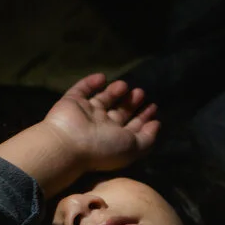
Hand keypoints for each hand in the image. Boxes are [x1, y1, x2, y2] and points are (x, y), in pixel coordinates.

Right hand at [41, 73, 160, 171]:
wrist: (67, 144)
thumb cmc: (103, 147)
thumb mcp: (133, 147)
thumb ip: (147, 137)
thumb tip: (157, 124)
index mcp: (116, 139)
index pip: (133, 127)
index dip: (144, 117)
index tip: (154, 106)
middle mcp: (101, 127)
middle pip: (119, 113)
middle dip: (131, 103)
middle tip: (141, 92)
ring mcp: (86, 114)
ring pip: (103, 100)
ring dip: (114, 92)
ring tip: (125, 85)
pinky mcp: (72, 102)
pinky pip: (82, 90)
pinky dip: (91, 83)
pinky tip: (102, 77)